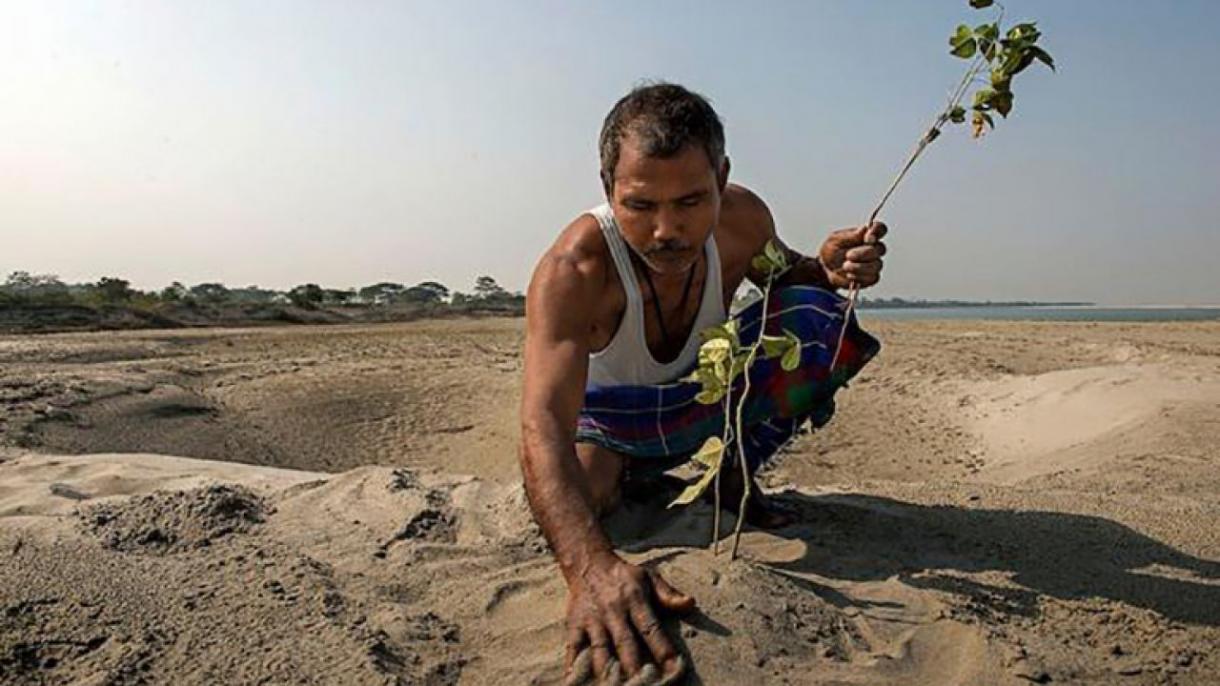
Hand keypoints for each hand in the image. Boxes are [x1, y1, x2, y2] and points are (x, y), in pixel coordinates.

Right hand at [564, 553, 694, 683]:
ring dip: (607, 670)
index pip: (650, 628)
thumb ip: (669, 594)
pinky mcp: (574, 625)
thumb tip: (690, 603)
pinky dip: (575, 665)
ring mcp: (593, 620)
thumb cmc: (625, 576)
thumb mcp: (649, 578)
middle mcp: (614, 611)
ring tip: (615, 685)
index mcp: (635, 600)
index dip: (662, 649)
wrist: (587, 563)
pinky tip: (577, 680)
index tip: (674, 669)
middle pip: (624, 643)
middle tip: (645, 684)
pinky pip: (574, 647)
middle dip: (634, 667)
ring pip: (600, 649)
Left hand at [818, 221, 887, 288]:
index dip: (877, 232)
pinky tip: (850, 275)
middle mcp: (872, 249)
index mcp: (865, 235)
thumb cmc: (831, 252)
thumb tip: (865, 228)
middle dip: (863, 253)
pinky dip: (860, 277)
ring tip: (846, 266)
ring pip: (877, 265)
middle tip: (848, 255)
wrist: (824, 270)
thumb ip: (851, 235)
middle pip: (880, 249)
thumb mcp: (835, 240)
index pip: (880, 229)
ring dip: (859, 267)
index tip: (867, 238)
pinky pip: (873, 278)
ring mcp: (873, 263)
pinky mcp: (870, 277)